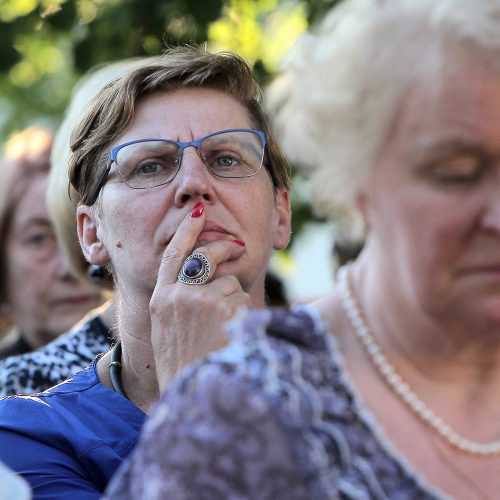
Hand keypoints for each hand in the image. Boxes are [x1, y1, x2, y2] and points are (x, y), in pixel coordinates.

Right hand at [150, 202, 248, 391]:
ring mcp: (201, 300)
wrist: (193, 396)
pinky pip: (243, 298)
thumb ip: (177, 301)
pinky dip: (244, 313)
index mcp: (161, 299)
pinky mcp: (225, 308)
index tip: (198, 212)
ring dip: (235, 300)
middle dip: (225, 246)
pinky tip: (234, 335)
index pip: (173, 254)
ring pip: (230, 283)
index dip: (186, 230)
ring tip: (225, 331)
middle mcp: (178, 295)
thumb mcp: (167, 331)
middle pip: (206, 255)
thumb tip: (199, 274)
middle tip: (238, 245)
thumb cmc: (183, 365)